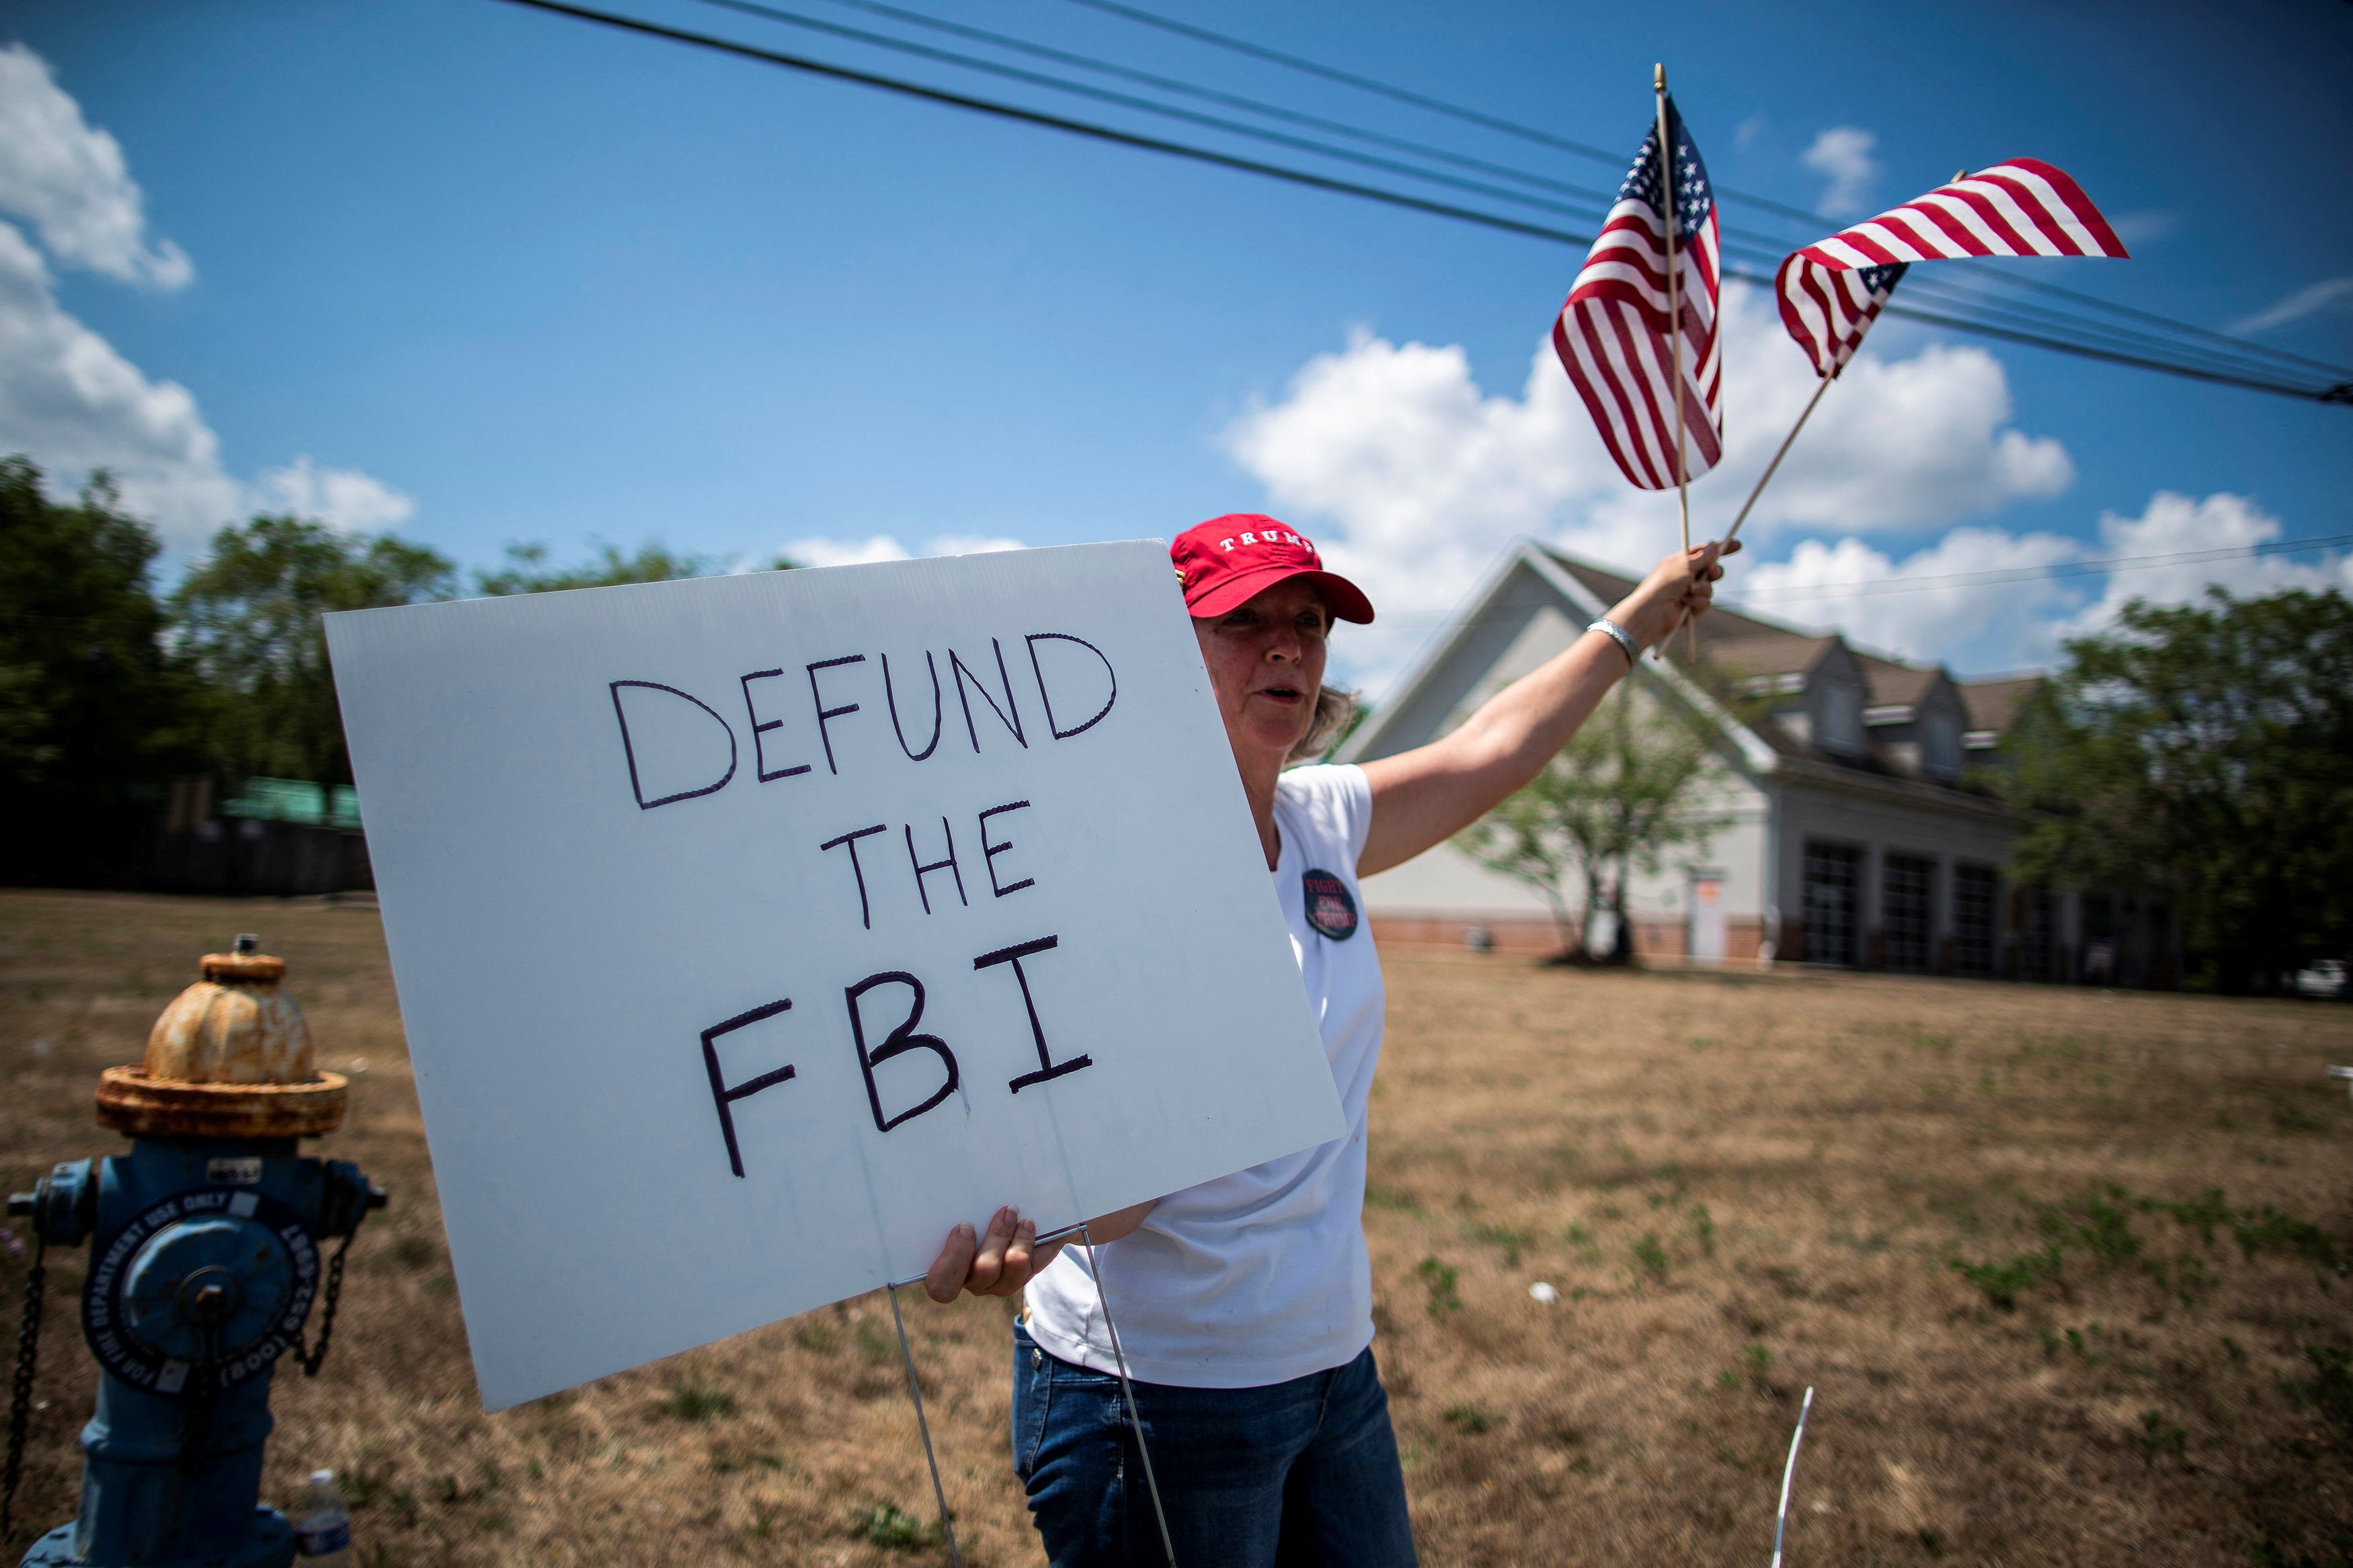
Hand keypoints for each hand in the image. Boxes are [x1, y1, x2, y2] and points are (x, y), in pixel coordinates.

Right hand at [923, 1206, 1066, 1302]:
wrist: (996, 1218)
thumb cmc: (962, 1212)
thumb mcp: (951, 1207)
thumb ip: (947, 1204)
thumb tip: (939, 1176)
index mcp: (946, 1268)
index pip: (941, 1284)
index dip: (954, 1257)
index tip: (965, 1225)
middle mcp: (970, 1281)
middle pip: (983, 1273)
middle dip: (996, 1241)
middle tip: (1005, 1213)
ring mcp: (996, 1283)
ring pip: (1011, 1275)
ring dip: (1021, 1243)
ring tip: (1026, 1220)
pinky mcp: (1019, 1277)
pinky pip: (1033, 1268)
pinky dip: (1042, 1248)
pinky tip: (1047, 1229)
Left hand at [1612, 538, 1740, 648]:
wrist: (1654, 610)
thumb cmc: (1664, 583)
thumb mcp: (1685, 564)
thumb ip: (1703, 556)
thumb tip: (1713, 544)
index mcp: (1680, 562)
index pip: (1704, 553)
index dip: (1720, 549)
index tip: (1737, 545)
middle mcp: (1685, 577)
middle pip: (1711, 571)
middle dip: (1714, 572)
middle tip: (1711, 572)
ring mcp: (1688, 592)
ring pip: (1710, 588)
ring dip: (1702, 589)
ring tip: (1689, 591)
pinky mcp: (1690, 608)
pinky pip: (1705, 603)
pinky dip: (1697, 602)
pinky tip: (1685, 603)